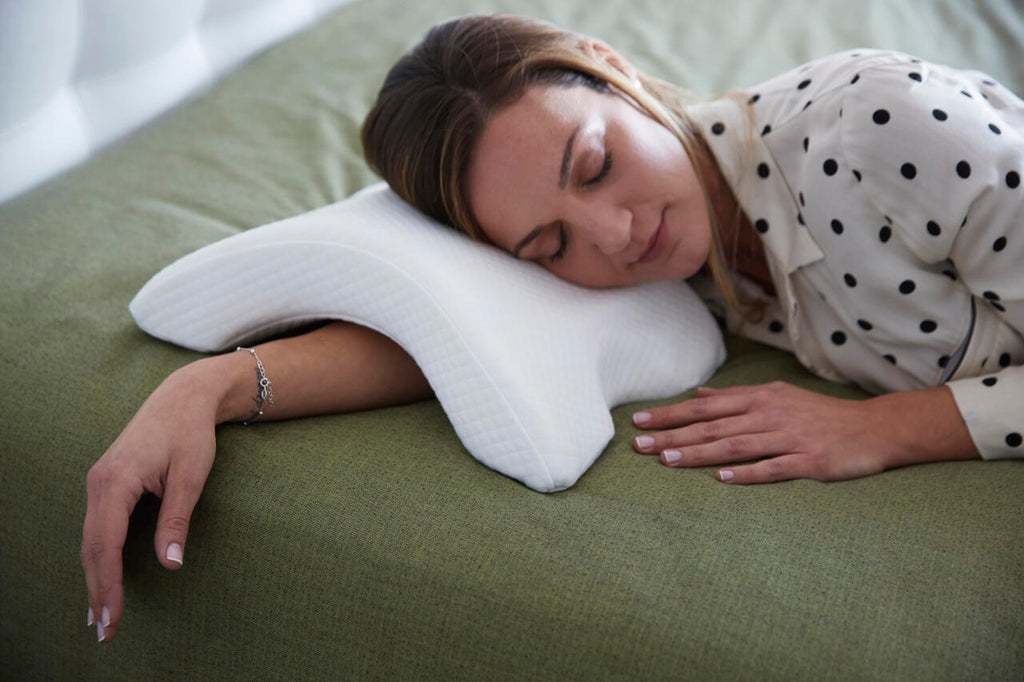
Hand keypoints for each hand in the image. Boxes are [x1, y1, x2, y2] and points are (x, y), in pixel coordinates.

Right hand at [81, 364, 220, 642]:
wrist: (183, 397)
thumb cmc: (190, 433)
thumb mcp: (191, 475)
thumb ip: (177, 519)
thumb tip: (170, 563)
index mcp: (116, 481)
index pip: (105, 545)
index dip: (108, 585)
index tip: (112, 618)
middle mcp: (99, 483)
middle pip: (91, 548)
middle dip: (97, 591)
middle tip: (105, 631)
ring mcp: (99, 483)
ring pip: (90, 540)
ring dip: (94, 578)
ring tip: (100, 616)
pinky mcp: (106, 484)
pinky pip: (96, 528)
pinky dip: (97, 558)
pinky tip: (102, 579)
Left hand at [631, 381, 977, 483]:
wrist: (872, 429)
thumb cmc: (818, 415)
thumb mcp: (777, 397)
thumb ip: (737, 396)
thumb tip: (700, 393)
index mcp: (759, 398)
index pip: (705, 406)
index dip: (671, 414)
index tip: (639, 421)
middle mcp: (769, 414)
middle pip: (713, 425)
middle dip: (673, 434)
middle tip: (640, 445)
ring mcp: (788, 437)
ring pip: (735, 445)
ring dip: (699, 452)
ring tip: (667, 460)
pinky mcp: (808, 461)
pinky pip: (771, 467)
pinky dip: (746, 473)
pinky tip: (721, 478)